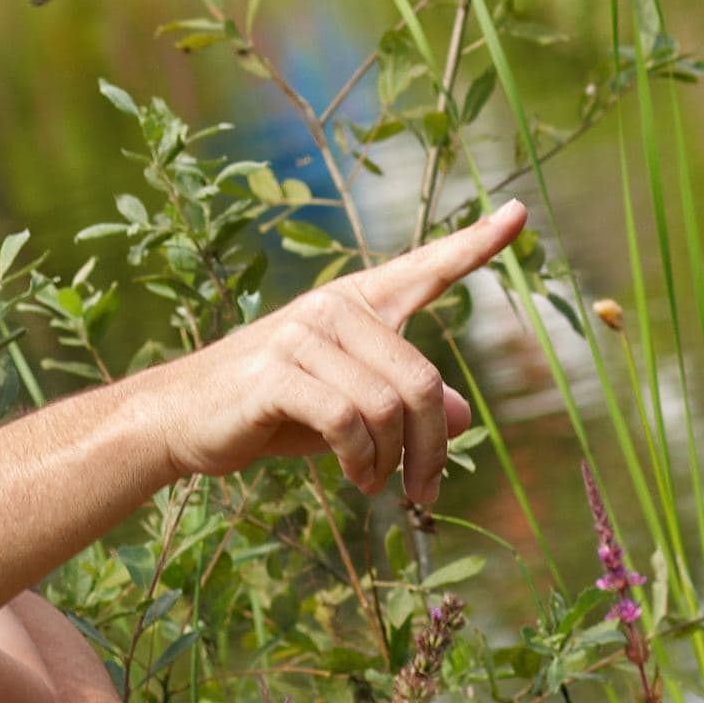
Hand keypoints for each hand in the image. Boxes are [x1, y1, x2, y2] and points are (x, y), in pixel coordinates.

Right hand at [149, 202, 525, 514]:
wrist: (182, 420)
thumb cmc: (272, 411)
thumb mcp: (350, 407)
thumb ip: (404, 404)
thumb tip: (461, 418)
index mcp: (357, 304)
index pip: (426, 267)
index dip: (477, 243)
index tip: (521, 212)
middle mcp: (334, 308)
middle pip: (421, 379)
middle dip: (432, 447)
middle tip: (428, 490)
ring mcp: (303, 335)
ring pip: (388, 406)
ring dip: (392, 461)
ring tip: (376, 485)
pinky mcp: (277, 372)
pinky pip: (347, 421)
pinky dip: (360, 461)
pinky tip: (354, 477)